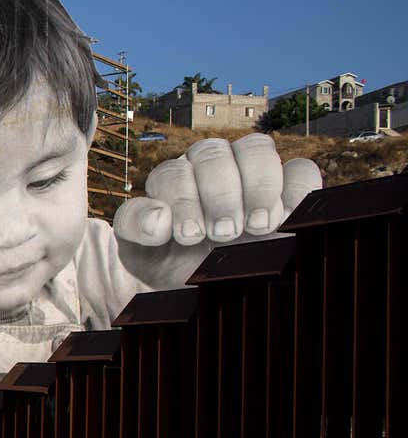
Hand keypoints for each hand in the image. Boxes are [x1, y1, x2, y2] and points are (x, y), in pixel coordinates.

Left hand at [114, 134, 320, 282]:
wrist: (205, 288)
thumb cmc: (171, 267)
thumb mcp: (140, 254)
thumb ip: (134, 228)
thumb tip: (158, 218)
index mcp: (172, 181)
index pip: (174, 173)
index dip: (183, 201)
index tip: (188, 237)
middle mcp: (210, 170)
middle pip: (214, 152)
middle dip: (220, 195)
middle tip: (223, 234)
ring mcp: (250, 175)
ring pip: (258, 148)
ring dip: (258, 187)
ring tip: (256, 227)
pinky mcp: (289, 190)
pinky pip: (302, 170)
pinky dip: (296, 191)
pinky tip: (285, 221)